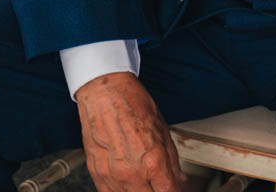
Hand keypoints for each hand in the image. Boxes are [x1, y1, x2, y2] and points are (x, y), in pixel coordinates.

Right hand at [75, 72, 185, 191]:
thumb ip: (172, 160)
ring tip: (144, 180)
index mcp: (153, 162)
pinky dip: (120, 191)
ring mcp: (112, 176)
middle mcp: (131, 173)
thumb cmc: (134, 106)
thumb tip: (179, 179)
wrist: (105, 94)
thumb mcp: (163, 131)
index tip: (175, 189)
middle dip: (158, 191)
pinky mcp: (96, 173)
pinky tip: (127, 183)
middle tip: (160, 183)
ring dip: (139, 191)